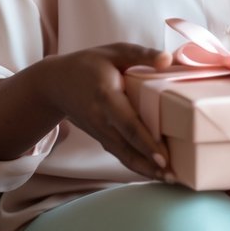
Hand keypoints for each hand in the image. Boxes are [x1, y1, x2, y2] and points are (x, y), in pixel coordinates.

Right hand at [34, 43, 174, 181]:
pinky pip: (121, 154)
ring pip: (124, 156)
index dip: (145, 142)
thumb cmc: (89, 64)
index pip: (128, 124)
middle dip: (150, 164)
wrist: (55, 83)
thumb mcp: (114, 51)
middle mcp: (101, 120)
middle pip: (128, 147)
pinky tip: (155, 172)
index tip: (163, 157)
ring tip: (170, 179)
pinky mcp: (101, 137)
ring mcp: (99, 132)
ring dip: (146, 170)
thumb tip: (167, 59)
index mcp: (106, 97)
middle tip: (174, 177)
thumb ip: (141, 55)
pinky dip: (137, 165)